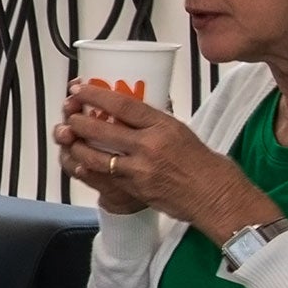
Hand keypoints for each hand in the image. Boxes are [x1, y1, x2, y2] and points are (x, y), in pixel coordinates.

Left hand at [55, 80, 265, 236]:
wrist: (219, 199)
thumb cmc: (208, 166)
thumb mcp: (184, 133)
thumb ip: (156, 126)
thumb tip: (132, 116)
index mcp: (164, 127)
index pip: (122, 105)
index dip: (95, 95)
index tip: (79, 88)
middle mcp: (150, 146)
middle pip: (101, 129)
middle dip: (78, 120)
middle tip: (68, 113)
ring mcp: (140, 170)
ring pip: (95, 156)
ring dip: (76, 146)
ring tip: (68, 138)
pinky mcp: (135, 190)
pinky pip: (102, 177)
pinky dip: (87, 169)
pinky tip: (78, 162)